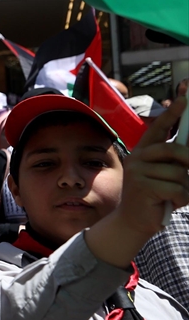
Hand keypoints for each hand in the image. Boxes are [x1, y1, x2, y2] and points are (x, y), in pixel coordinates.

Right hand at [117, 97, 188, 234]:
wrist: (135, 221)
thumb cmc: (156, 195)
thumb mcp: (168, 174)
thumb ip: (177, 159)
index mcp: (144, 151)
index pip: (159, 127)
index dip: (172, 113)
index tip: (184, 98)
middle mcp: (138, 157)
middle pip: (173, 149)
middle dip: (188, 162)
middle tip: (186, 174)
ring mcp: (138, 171)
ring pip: (179, 173)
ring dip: (185, 188)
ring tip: (174, 195)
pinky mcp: (142, 186)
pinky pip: (177, 188)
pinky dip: (182, 199)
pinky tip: (171, 203)